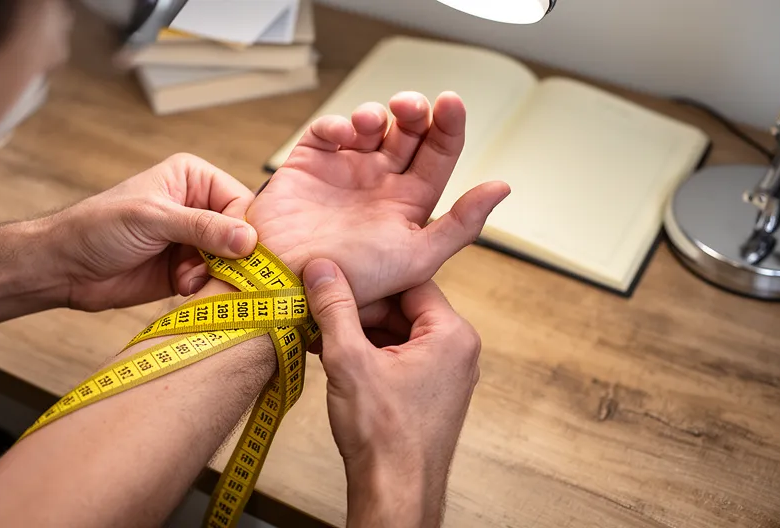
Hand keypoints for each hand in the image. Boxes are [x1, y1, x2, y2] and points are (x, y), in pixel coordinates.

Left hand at [40, 153, 257, 311]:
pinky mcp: (186, 270)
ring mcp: (193, 241)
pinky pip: (213, 279)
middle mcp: (198, 207)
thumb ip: (202, 227)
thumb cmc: (99, 228)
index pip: (240, 201)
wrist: (65, 267)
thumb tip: (249, 239)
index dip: (244, 227)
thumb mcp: (153, 219)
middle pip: (241, 232)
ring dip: (215, 273)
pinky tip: (183, 288)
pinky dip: (204, 286)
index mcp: (193, 178)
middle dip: (232, 254)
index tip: (241, 251)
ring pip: (231, 260)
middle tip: (217, 270)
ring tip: (189, 279)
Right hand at [247, 91, 509, 305]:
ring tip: (371, 124)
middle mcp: (380, 183)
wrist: (290, 288)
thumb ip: (460, 225)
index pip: (439, 153)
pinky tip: (342, 136)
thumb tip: (502, 187)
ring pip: (370, 124)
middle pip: (408, 131)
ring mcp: (344, 171)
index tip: (451, 102)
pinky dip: (336, 124)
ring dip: (375, 113)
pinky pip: (326, 131)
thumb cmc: (354, 281)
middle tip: (410, 108)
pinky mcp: (309, 165)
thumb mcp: (416, 259)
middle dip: (414, 111)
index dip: (450, 124)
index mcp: (410, 203)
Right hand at [304, 259, 479, 527]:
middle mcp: (457, 352)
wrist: (394, 493)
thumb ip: (334, 308)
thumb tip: (323, 270)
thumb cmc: (385, 438)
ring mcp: (445, 375)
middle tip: (323, 315)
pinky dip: (369, 356)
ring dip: (360, 335)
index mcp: (451, 335)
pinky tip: (338, 362)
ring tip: (323, 341)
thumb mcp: (349, 359)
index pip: (409, 283)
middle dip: (360, 312)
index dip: (370, 283)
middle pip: (403, 309)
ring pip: (398, 335)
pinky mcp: (429, 394)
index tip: (338, 281)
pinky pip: (399, 359)